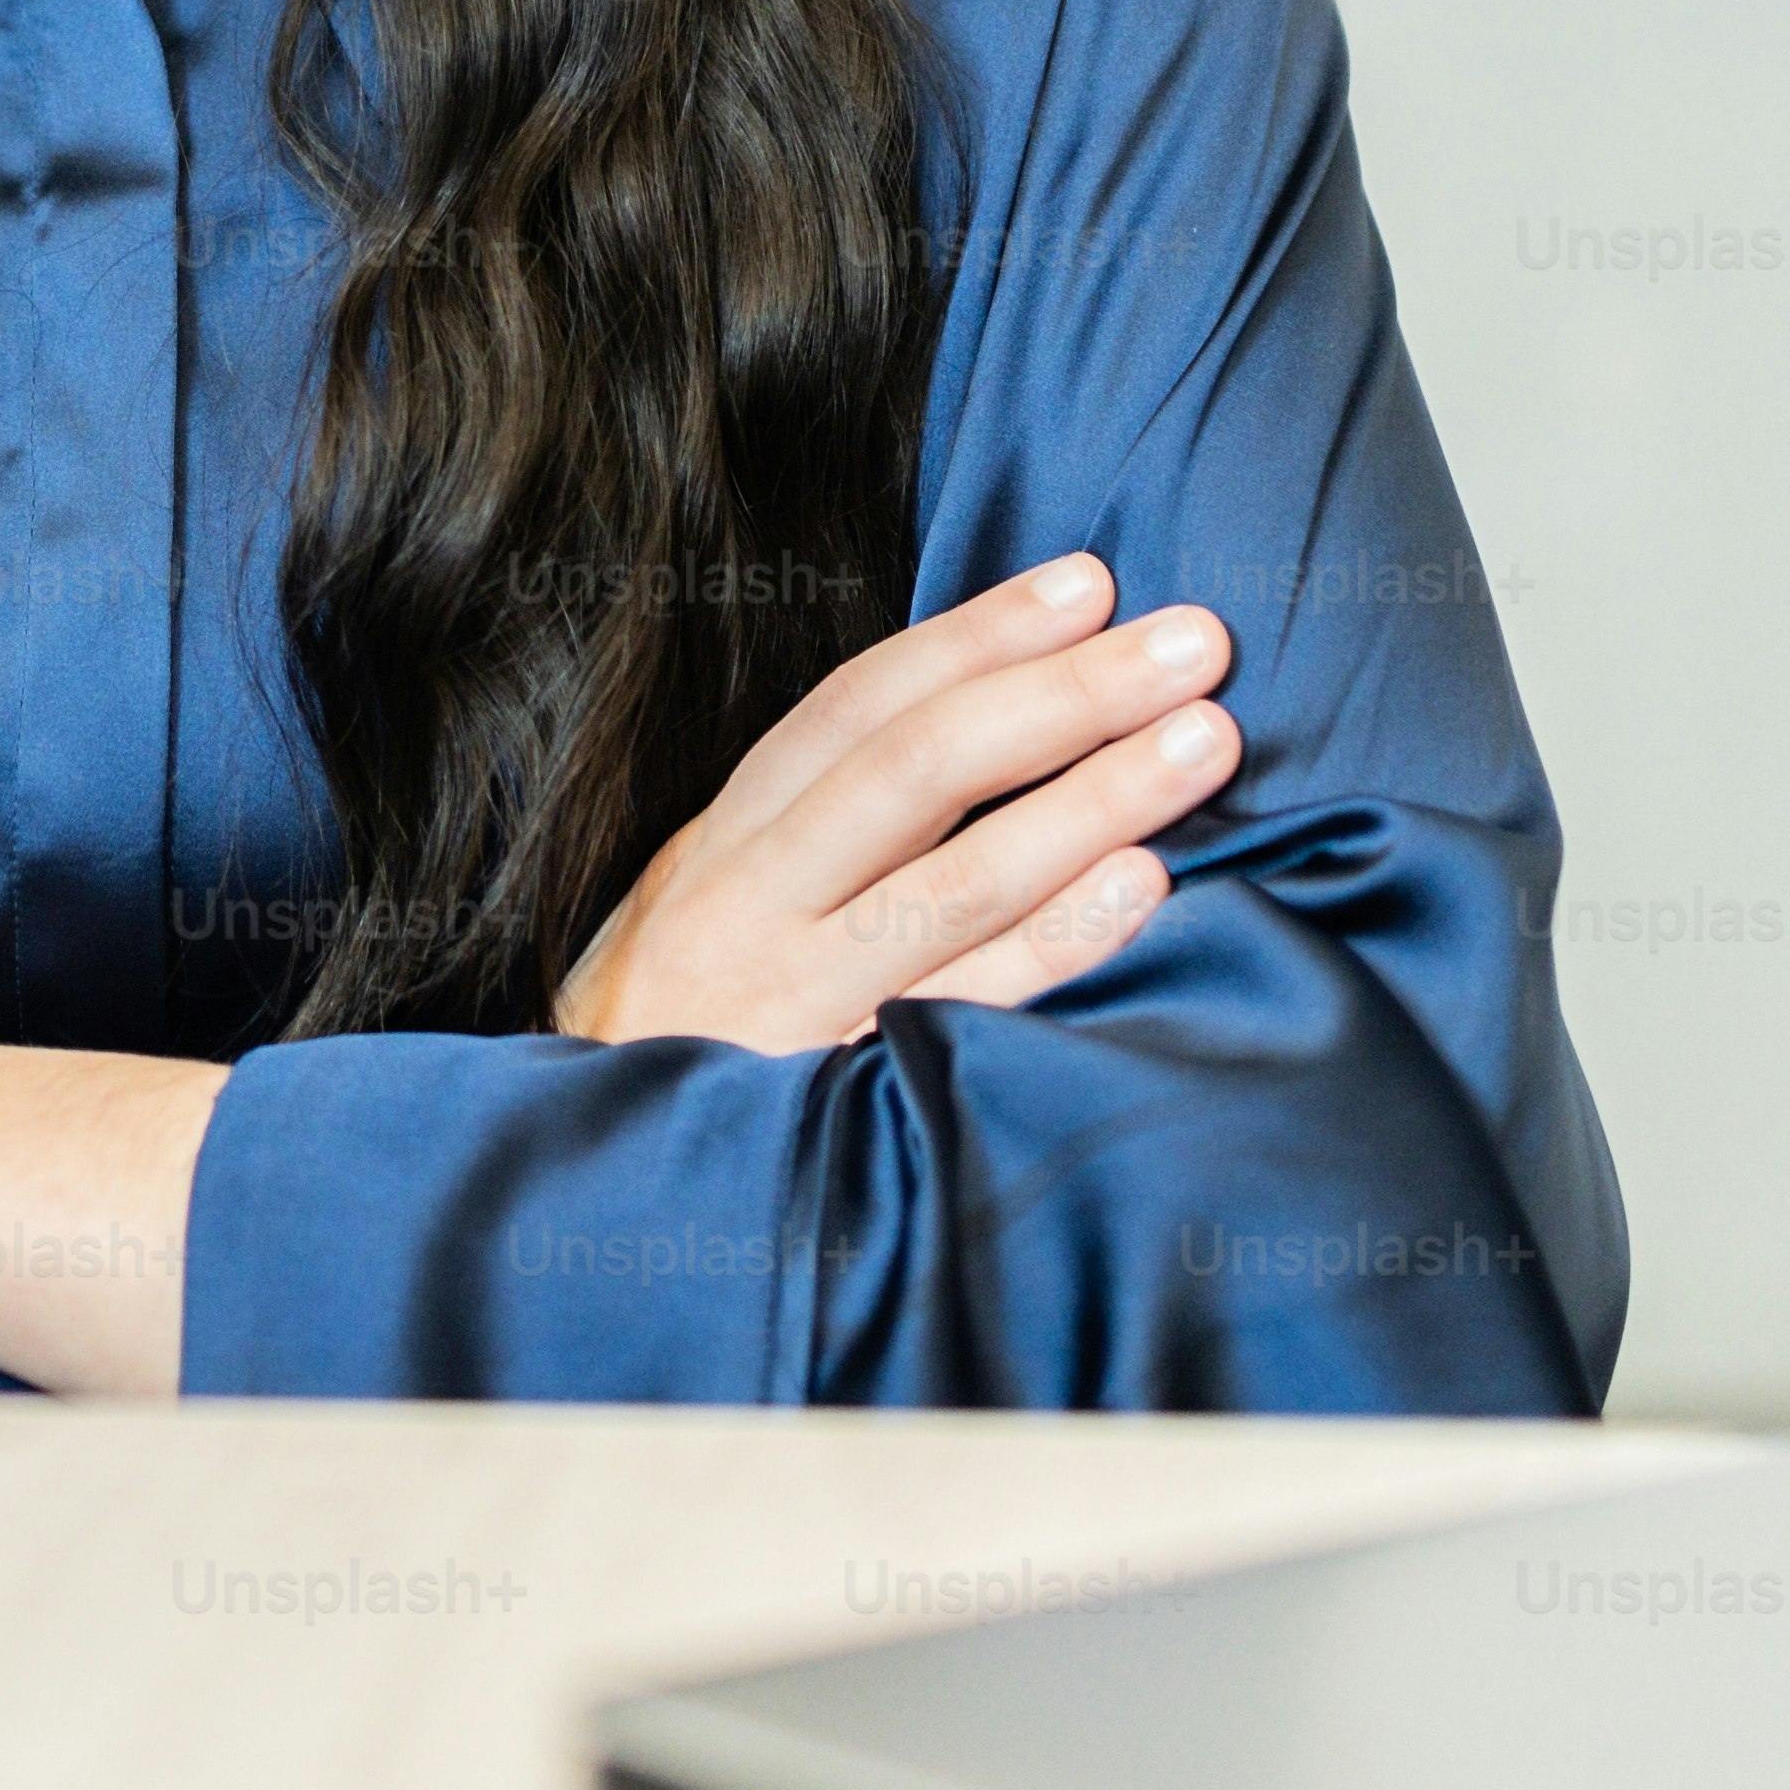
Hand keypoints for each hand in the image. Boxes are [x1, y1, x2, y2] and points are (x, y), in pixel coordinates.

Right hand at [546, 553, 1239, 1051]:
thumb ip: (814, 826)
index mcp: (725, 843)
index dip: (978, 636)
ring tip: (1203, 741)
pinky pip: (971, 1010)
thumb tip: (982, 716)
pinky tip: (1144, 886)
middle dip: (1067, 694)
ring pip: (958, 881)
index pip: (858, 708)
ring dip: (1094, 798)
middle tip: (1192, 642)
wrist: (586, 1205)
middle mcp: (752, 908)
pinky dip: (1061, 944)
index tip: (1089, 584)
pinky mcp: (840, 1098)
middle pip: (920, 771)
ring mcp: (796, 1003)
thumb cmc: (683, 1036)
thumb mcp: (707, 903)